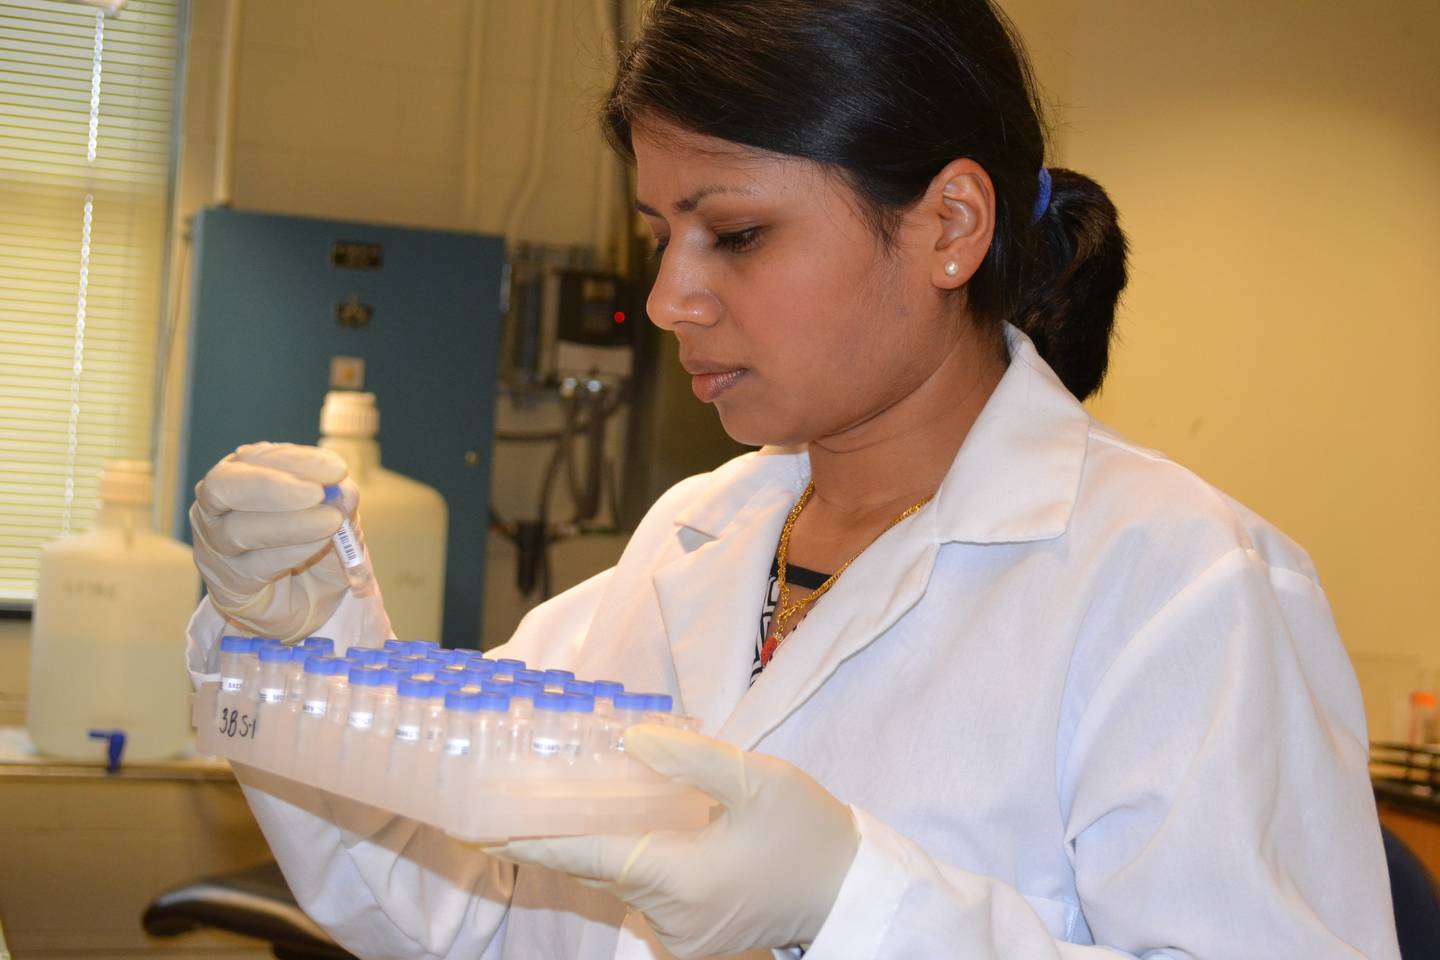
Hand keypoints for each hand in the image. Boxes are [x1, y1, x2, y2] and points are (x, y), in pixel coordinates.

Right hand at [190, 442, 357, 639]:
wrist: (306, 604)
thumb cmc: (314, 551)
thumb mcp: (336, 520)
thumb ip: (339, 503)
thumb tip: (345, 489)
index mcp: (242, 476)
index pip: (255, 457)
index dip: (295, 460)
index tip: (336, 468)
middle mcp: (217, 507)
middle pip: (223, 485)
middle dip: (272, 485)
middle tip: (318, 492)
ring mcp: (215, 547)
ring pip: (237, 529)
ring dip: (288, 523)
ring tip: (330, 522)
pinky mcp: (226, 584)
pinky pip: (253, 565)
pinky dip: (290, 552)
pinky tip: (318, 545)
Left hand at [489, 724, 859, 957]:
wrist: (850, 891)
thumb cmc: (808, 832)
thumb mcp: (758, 779)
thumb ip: (690, 757)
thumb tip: (628, 739)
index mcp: (679, 877)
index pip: (583, 856)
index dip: (524, 842)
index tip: (473, 832)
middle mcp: (668, 918)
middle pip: (596, 867)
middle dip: (557, 834)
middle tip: (517, 798)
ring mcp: (677, 937)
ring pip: (619, 880)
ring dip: (603, 845)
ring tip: (592, 803)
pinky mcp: (688, 941)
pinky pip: (642, 895)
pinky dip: (630, 863)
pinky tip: (639, 829)